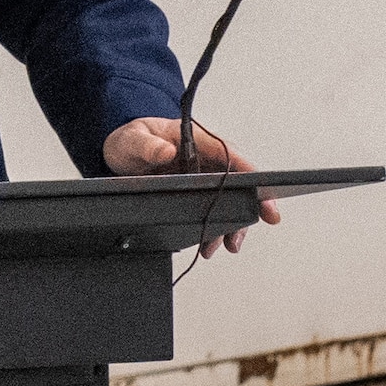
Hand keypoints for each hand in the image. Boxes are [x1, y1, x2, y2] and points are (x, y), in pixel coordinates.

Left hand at [101, 117, 280, 257]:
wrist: (121, 153)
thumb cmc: (132, 139)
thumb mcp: (133, 139)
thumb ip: (148, 145)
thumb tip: (165, 151)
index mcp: (197, 140)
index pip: (231, 155)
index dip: (252, 175)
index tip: (264, 194)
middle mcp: (205, 159)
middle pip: (237, 184)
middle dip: (247, 209)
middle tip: (243, 232)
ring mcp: (202, 178)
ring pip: (227, 202)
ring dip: (230, 225)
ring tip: (224, 246)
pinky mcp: (194, 194)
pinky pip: (211, 211)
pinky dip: (213, 228)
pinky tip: (210, 243)